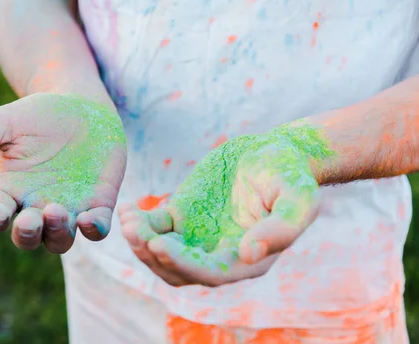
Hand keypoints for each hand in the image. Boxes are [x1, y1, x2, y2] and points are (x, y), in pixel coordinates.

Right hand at [0, 92, 126, 252]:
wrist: (81, 105)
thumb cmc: (38, 114)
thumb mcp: (4, 121)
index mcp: (10, 191)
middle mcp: (36, 206)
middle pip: (27, 237)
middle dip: (26, 233)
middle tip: (31, 217)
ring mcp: (69, 208)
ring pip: (59, 241)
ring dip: (56, 233)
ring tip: (55, 211)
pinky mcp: (97, 204)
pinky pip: (96, 230)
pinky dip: (93, 230)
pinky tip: (88, 219)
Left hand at [120, 123, 331, 285]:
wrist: (274, 151)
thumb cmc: (290, 174)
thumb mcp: (298, 197)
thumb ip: (282, 227)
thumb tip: (249, 254)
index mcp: (248, 259)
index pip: (212, 272)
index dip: (183, 264)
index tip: (159, 245)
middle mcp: (219, 254)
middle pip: (179, 271)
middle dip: (154, 256)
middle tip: (136, 232)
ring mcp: (197, 236)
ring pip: (161, 255)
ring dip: (141, 244)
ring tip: (128, 220)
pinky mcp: (181, 216)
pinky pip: (153, 228)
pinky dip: (137, 224)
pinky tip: (125, 209)